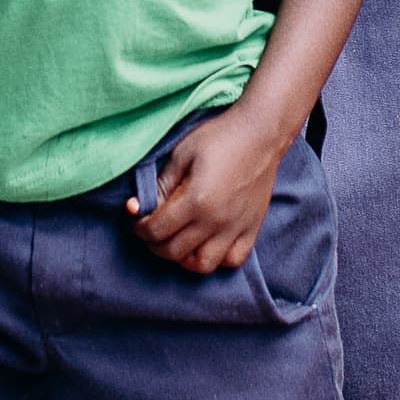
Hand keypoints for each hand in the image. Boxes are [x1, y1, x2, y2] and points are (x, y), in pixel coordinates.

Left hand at [133, 101, 291, 273]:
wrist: (261, 134)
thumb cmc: (219, 138)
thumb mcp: (181, 154)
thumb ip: (161, 185)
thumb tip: (141, 207)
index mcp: (196, 200)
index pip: (157, 230)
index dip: (140, 228)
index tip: (137, 219)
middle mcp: (216, 221)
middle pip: (175, 252)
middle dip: (155, 244)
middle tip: (151, 231)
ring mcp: (236, 228)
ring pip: (203, 264)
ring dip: (184, 258)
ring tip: (178, 241)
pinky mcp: (252, 229)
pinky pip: (233, 260)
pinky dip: (218, 259)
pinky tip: (207, 244)